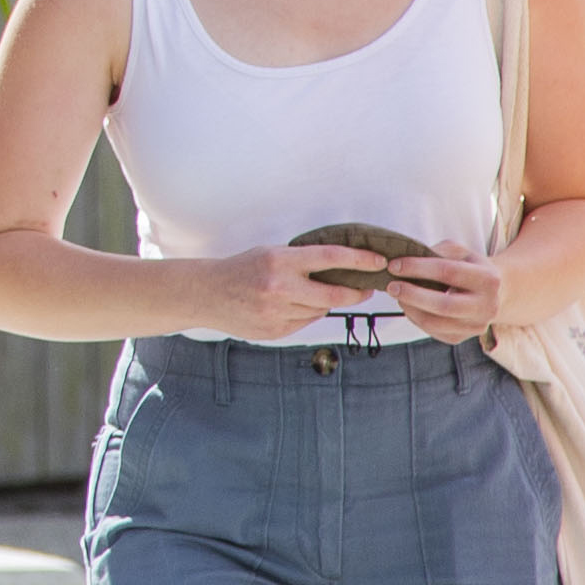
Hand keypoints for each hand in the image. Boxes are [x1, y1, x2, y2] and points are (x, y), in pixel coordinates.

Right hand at [187, 243, 372, 341]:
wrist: (207, 294)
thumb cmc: (240, 269)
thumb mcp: (270, 254)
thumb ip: (300, 262)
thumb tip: (338, 270)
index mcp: (281, 262)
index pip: (331, 258)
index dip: (359, 260)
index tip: (377, 262)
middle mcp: (281, 288)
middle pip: (334, 294)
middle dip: (355, 292)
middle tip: (366, 289)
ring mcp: (277, 312)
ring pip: (319, 310)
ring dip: (325, 303)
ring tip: (313, 294)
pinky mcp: (275, 331)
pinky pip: (304, 323)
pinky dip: (306, 314)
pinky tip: (292, 306)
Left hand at [379, 247, 506, 336]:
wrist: (492, 294)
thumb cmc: (469, 268)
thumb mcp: (460, 252)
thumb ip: (438, 251)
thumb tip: (407, 260)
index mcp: (488, 279)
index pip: (449, 272)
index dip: (418, 268)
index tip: (394, 265)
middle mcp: (487, 306)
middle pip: (444, 305)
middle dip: (412, 295)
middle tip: (391, 286)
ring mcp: (476, 326)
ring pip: (435, 323)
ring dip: (410, 309)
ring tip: (397, 295)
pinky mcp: (462, 338)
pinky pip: (433, 332)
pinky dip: (415, 318)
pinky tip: (408, 306)